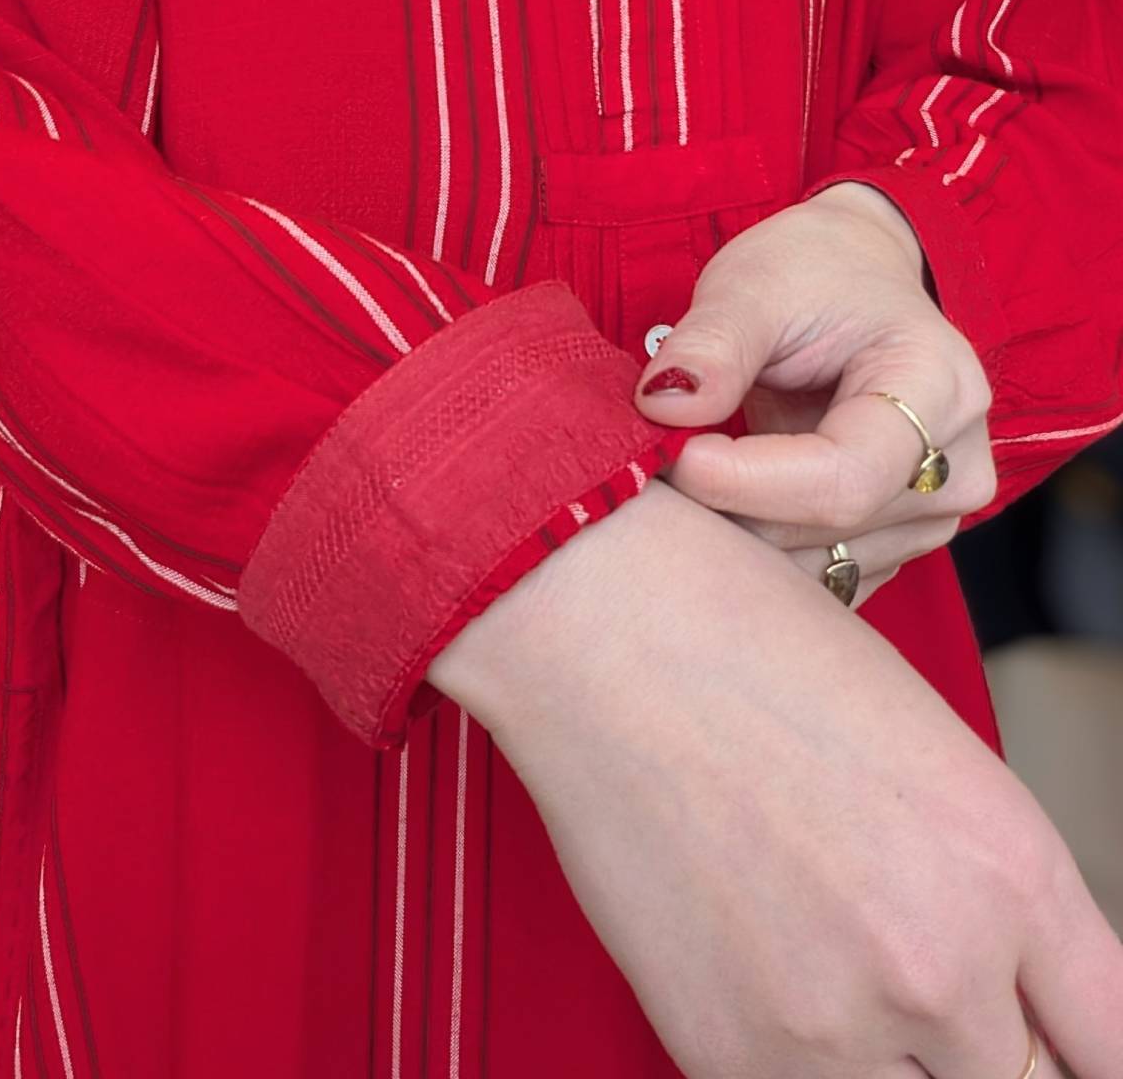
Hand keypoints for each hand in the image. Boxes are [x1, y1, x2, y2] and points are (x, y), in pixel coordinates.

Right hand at [430, 483, 1120, 1077]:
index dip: (1081, 1046)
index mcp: (1009, 865)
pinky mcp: (724, 1051)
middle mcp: (941, 964)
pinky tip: (764, 975)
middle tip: (925, 996)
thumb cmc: (753, 649)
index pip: (1111, 1042)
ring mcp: (829, 1022)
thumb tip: (999, 977)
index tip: (1047, 1035)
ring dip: (896, 1062)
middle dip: (990, 1050)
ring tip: (833, 975)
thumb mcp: (922, 747)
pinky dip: (803, 1062)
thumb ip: (988, 883)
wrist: (602, 637)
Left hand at [636, 182, 996, 603]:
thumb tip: (664, 406)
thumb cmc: (809, 275)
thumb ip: (714, 344)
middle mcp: (953, 470)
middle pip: (821, 530)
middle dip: (722, 506)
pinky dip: (744, 554)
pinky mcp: (884, 550)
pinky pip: (805, 580)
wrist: (847, 286)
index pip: (846, 477)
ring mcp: (926, 521)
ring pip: (807, 567)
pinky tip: (713, 503)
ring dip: (727, 533)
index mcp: (939, 389)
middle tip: (652, 462)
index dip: (748, 481)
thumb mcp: (756, 283)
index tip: (673, 454)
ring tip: (681, 472)